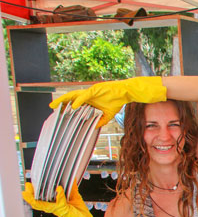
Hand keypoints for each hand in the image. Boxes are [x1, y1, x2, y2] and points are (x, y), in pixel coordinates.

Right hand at [23, 183, 110, 216]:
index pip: (41, 199)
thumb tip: (71, 178)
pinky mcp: (65, 211)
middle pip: (38, 203)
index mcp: (55, 204)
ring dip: (36, 198)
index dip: (34, 193)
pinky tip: (58, 189)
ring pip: (44, 205)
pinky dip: (59, 195)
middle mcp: (55, 208)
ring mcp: (59, 210)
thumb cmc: (80, 212)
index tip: (29, 186)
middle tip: (26, 187)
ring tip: (30, 191)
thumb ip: (71, 188)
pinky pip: (60, 203)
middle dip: (30, 196)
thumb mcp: (75, 197)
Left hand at [50, 77, 166, 126]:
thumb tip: (95, 127)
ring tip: (56, 104)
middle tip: (51, 107)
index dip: (67, 106)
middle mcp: (89, 94)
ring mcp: (92, 91)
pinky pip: (86, 96)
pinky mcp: (96, 90)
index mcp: (91, 99)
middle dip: (61, 102)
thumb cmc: (119, 101)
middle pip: (72, 97)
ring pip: (75, 95)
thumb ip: (101, 120)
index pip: (76, 103)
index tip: (59, 112)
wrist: (128, 92)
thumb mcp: (109, 114)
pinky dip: (79, 101)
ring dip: (65, 99)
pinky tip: (73, 105)